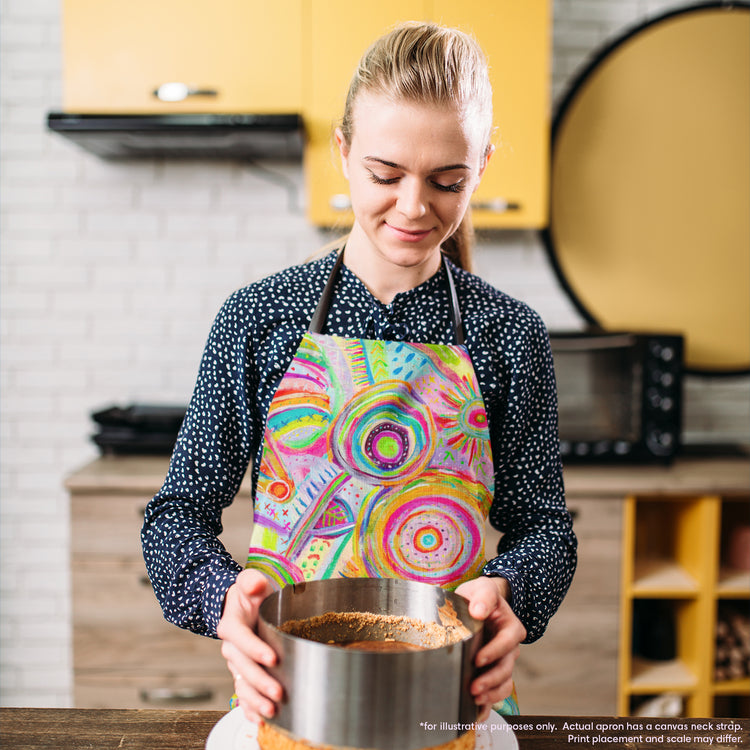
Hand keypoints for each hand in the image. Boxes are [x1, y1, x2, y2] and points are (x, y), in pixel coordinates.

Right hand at [216, 569, 282, 722]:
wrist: (239, 606)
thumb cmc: (250, 595)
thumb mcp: (249, 582)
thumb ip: (250, 581)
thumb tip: (254, 585)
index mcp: (231, 625)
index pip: (241, 638)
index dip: (255, 649)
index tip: (273, 658)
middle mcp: (231, 647)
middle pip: (242, 667)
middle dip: (260, 682)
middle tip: (278, 693)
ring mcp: (236, 663)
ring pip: (242, 685)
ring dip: (255, 700)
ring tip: (272, 711)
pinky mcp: (242, 674)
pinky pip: (242, 694)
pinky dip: (249, 708)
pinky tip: (260, 719)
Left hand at [455, 576, 525, 720]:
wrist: (479, 604)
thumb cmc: (480, 596)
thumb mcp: (483, 588)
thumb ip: (483, 597)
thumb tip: (479, 611)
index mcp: (511, 627)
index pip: (507, 641)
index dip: (494, 651)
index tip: (477, 659)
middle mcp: (510, 647)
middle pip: (506, 667)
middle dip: (490, 680)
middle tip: (473, 688)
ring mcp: (503, 661)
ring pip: (504, 682)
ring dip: (491, 694)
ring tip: (474, 700)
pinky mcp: (494, 671)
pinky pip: (497, 690)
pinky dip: (489, 703)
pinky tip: (477, 712)